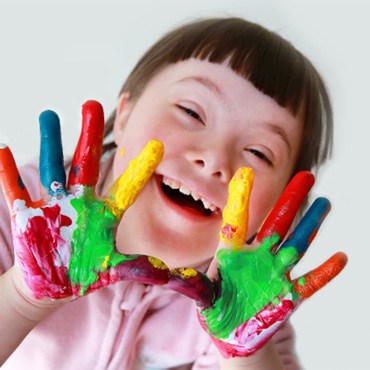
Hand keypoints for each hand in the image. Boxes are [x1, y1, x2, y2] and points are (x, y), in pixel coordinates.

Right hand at [0, 100, 168, 298]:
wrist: (55, 282)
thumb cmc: (86, 271)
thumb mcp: (113, 268)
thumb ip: (138, 268)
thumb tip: (167, 273)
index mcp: (104, 214)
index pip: (126, 188)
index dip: (140, 169)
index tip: (156, 145)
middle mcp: (81, 202)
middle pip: (87, 164)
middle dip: (89, 136)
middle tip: (92, 104)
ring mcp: (55, 205)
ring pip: (52, 168)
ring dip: (49, 142)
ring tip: (48, 114)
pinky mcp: (29, 216)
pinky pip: (17, 192)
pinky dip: (9, 174)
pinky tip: (4, 151)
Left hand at [168, 168, 346, 357]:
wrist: (232, 331)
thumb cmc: (215, 308)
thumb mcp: (203, 295)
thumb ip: (192, 285)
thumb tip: (166, 276)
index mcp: (233, 253)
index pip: (237, 220)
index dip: (241, 199)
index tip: (245, 173)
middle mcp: (257, 257)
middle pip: (277, 223)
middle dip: (291, 200)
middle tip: (306, 176)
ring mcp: (275, 273)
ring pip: (297, 244)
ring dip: (311, 225)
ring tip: (325, 203)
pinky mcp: (288, 295)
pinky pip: (310, 282)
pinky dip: (325, 272)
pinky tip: (340, 257)